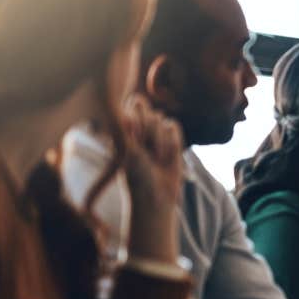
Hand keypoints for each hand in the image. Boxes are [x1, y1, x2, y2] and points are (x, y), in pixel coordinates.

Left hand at [121, 93, 183, 213]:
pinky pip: (174, 126)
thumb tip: (135, 101)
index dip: (139, 119)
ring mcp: (156, 135)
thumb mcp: (129, 151)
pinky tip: (168, 156)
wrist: (155, 197)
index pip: (133, 107)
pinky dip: (172, 140)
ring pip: (162, 119)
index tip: (136, 140)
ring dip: (161, 141)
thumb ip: (130, 126)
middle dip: (151, 133)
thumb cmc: (137, 176)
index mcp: (124, 130)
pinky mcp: (171, 141)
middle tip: (148, 155)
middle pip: (150, 112)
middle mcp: (139, 130)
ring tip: (157, 159)